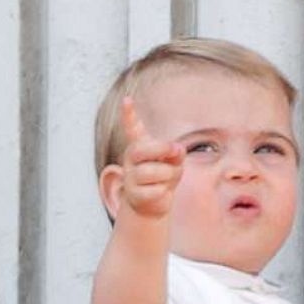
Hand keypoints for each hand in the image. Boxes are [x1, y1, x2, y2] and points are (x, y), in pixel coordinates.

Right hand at [120, 96, 184, 218]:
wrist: (152, 204)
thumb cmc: (163, 177)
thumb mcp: (174, 162)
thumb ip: (175, 152)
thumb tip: (177, 149)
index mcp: (140, 146)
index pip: (132, 128)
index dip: (129, 114)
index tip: (127, 99)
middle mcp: (131, 159)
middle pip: (142, 150)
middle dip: (163, 149)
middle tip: (177, 149)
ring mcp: (130, 176)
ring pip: (154, 171)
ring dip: (170, 175)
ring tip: (169, 178)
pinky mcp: (134, 194)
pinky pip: (156, 190)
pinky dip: (164, 191)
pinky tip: (161, 192)